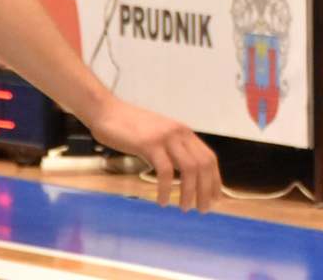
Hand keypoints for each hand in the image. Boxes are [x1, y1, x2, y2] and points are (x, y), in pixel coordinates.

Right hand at [86, 96, 220, 210]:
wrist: (107, 112)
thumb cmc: (130, 128)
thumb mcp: (159, 137)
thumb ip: (171, 150)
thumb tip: (182, 173)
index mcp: (185, 133)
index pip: (209, 158)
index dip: (214, 178)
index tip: (215, 198)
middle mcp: (180, 133)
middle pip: (203, 164)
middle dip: (206, 189)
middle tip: (203, 209)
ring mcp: (166, 137)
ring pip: (189, 168)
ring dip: (190, 191)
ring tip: (186, 209)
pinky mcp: (150, 144)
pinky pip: (165, 170)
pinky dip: (166, 188)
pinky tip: (163, 201)